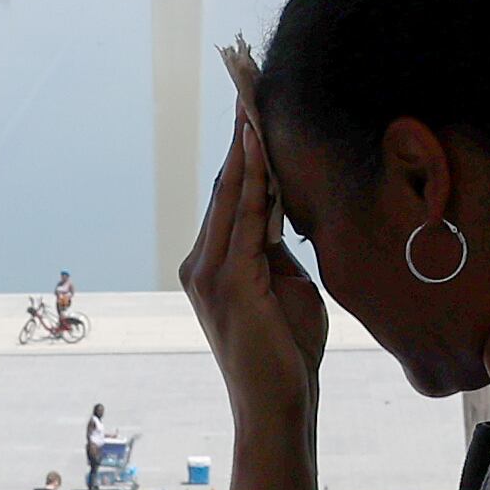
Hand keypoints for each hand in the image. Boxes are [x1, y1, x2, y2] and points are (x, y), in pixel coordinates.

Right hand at [178, 113, 327, 411]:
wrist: (280, 406)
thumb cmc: (290, 354)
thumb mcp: (287, 288)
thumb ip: (277, 251)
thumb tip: (286, 213)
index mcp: (212, 265)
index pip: (229, 196)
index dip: (242, 150)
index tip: (252, 107)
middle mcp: (200, 264)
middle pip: (224, 184)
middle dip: (239, 133)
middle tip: (247, 82)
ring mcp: (208, 273)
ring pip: (231, 193)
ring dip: (244, 143)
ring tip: (253, 99)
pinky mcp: (227, 282)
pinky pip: (243, 217)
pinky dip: (252, 176)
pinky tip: (259, 143)